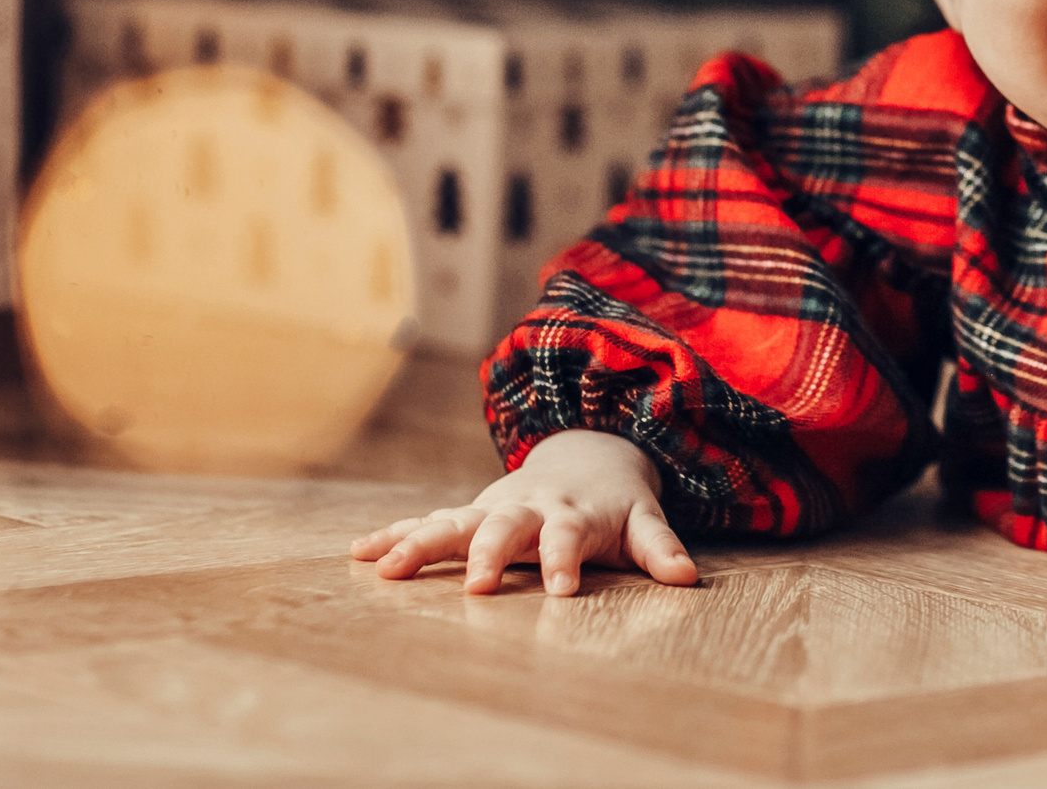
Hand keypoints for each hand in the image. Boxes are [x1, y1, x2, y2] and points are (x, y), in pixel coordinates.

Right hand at [350, 429, 700, 596]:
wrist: (588, 453)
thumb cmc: (615, 502)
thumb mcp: (643, 520)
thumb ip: (660, 547)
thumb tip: (688, 577)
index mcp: (571, 512)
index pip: (568, 537)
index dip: (565, 561)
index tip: (562, 592)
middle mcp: (527, 507)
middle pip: (504, 527)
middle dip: (488, 554)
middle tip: (477, 586)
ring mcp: (493, 508)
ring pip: (453, 522)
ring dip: (420, 543)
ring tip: (385, 568)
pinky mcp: (469, 515)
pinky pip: (427, 523)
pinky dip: (394, 535)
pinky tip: (358, 552)